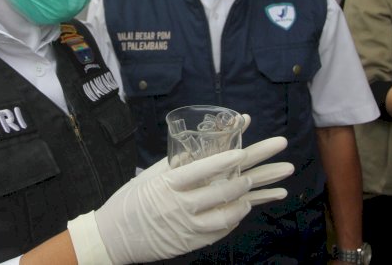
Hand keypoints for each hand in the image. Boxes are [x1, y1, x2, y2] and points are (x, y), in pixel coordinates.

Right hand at [84, 136, 291, 264]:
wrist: (113, 236)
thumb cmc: (130, 200)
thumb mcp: (149, 177)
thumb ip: (175, 164)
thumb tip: (198, 148)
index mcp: (167, 184)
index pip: (201, 169)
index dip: (224, 160)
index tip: (244, 150)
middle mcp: (179, 206)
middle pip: (223, 190)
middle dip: (254, 176)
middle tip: (277, 166)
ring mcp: (187, 227)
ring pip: (227, 214)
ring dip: (248, 199)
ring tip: (265, 187)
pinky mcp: (190, 243)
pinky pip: (220, 231)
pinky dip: (235, 218)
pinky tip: (245, 208)